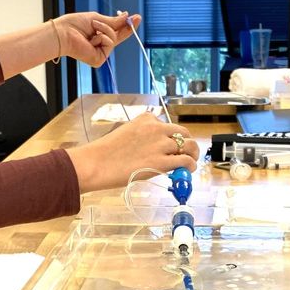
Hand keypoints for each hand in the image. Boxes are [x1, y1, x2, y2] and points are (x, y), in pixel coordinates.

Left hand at [54, 11, 141, 67]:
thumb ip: (112, 21)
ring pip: (113, 38)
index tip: (136, 18)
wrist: (63, 33)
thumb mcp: (97, 18)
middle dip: (127, 27)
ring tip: (92, 28)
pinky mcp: (98, 60)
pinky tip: (92, 39)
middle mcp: (99, 45)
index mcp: (97, 35)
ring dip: (104, 29)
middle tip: (137, 18)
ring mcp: (99, 53)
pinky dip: (102, 37)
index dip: (125, 25)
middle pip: (118, 37)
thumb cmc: (74, 25)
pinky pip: (109, 44)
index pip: (115, 31)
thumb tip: (126, 16)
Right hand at [66, 113, 199, 192]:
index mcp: (146, 119)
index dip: (172, 137)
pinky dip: (191, 165)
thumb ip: (143, 137)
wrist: (97, 163)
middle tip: (188, 153)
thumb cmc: (106, 152)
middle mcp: (156, 128)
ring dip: (192, 154)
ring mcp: (160, 144)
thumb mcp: (127, 133)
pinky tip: (188, 170)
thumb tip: (156, 149)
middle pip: (183, 133)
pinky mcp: (161, 162)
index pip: (168, 125)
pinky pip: (185, 161)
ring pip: (189, 145)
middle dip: (187, 142)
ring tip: (191, 162)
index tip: (171, 146)